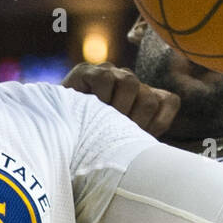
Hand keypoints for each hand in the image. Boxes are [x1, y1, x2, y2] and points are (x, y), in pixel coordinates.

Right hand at [62, 62, 179, 137]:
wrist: (53, 132)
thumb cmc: (90, 142)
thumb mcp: (121, 143)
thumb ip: (140, 139)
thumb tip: (157, 151)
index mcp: (142, 97)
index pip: (168, 101)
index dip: (156, 124)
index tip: (136, 138)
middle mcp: (129, 82)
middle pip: (149, 98)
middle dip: (134, 122)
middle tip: (115, 135)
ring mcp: (109, 73)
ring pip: (130, 83)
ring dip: (117, 108)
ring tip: (103, 121)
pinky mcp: (87, 71)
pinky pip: (105, 78)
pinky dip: (100, 97)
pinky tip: (89, 109)